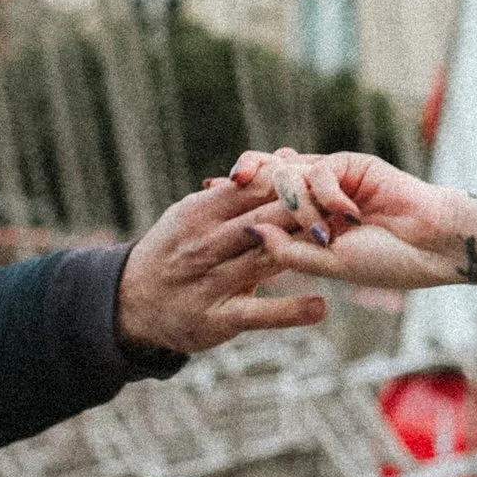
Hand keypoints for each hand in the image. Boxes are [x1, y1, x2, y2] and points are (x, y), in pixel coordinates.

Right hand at [115, 178, 323, 356]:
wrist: (133, 303)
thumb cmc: (175, 248)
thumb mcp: (194, 213)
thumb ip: (236, 192)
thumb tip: (284, 157)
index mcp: (200, 213)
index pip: (251, 189)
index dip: (290, 183)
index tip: (323, 177)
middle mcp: (205, 244)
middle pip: (263, 220)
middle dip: (304, 212)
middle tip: (343, 205)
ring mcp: (211, 282)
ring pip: (266, 259)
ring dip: (304, 250)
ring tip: (339, 243)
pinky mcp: (218, 318)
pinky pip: (258, 312)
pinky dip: (289, 311)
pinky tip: (319, 306)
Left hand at [230, 150, 476, 297]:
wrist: (431, 248)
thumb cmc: (385, 263)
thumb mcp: (325, 264)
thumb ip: (286, 250)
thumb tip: (247, 227)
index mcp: (306, 224)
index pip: (261, 204)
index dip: (233, 198)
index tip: (203, 194)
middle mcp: (315, 198)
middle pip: (268, 178)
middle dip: (245, 179)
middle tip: (223, 182)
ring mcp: (333, 180)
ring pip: (290, 173)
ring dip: (294, 198)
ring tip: (315, 224)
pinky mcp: (353, 166)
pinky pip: (322, 170)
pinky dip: (327, 192)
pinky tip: (346, 213)